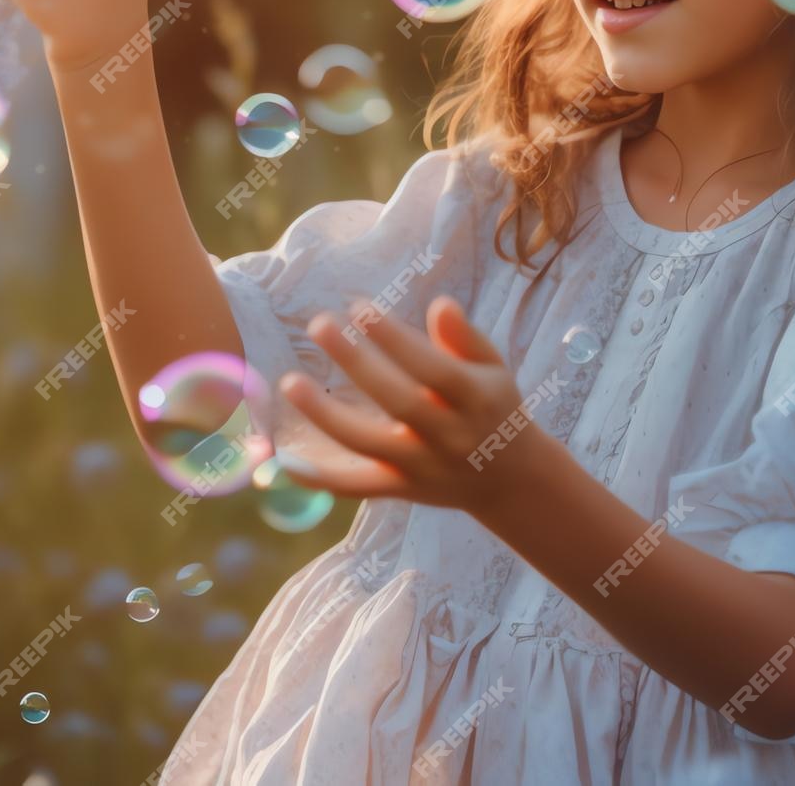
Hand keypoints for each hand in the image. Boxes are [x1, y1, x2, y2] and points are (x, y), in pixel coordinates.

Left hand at [274, 296, 555, 516]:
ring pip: (369, 444)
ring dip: (325, 415)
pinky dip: (320, 478)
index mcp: (476, 399)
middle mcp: (450, 436)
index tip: (358, 306)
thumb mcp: (494, 368)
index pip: (432, 368)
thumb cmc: (494, 408)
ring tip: (290, 381)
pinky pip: (357, 487)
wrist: (510, 480)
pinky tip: (284, 460)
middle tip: (319, 324)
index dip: (394, 338)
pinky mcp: (402, 490)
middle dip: (356, 362)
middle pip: (398, 402)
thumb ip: (466, 338)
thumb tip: (440, 304)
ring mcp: (423, 467)